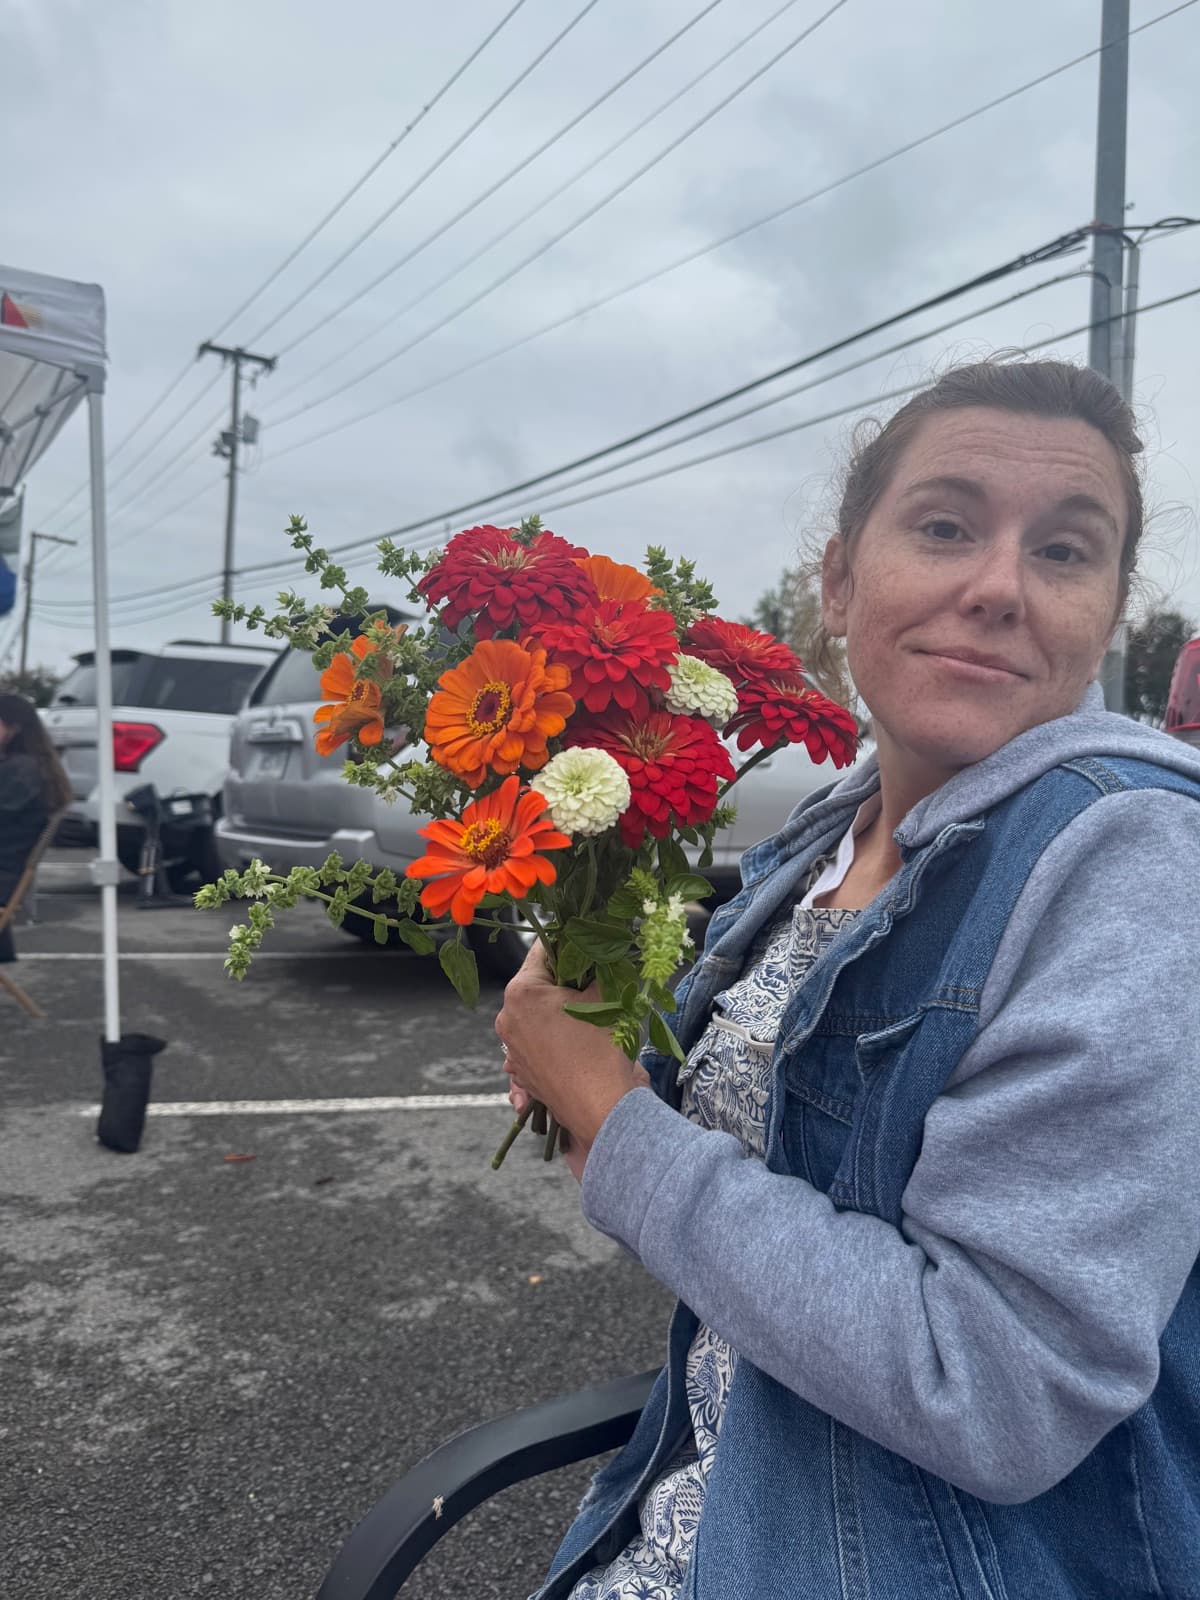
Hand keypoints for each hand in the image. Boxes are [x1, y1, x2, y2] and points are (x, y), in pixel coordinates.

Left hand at [497, 943, 645, 1171]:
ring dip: (560, 1011)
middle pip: (537, 984)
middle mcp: (507, 1018)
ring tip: (589, 1017)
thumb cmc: (602, 1049)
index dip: (569, 942)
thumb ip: (598, 967)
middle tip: (594, 983)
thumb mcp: (605, 996)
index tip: (589, 944)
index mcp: (521, 993)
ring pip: (537, 1014)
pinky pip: (537, 1043)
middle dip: (564, 981)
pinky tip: (576, 1043)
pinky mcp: (522, 1072)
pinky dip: (554, 1038)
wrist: (603, 1109)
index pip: (543, 949)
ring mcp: (511, 1049)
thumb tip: (598, 950)